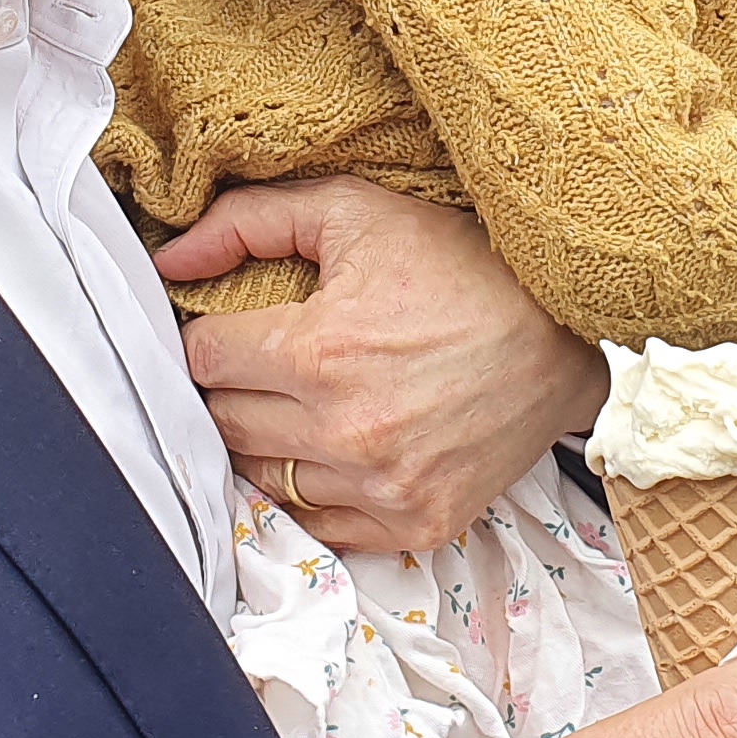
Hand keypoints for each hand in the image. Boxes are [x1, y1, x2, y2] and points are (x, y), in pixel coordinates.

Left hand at [159, 178, 604, 552]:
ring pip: (263, 480)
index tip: (230, 323)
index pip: (203, 358)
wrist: (567, 334)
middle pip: (224, 422)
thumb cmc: (461, 266)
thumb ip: (248, 223)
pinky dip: (314, 489)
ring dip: (265, 441)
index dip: (207, 333)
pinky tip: (334, 447)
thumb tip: (168, 258)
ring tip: (297, 402)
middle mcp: (346, 433)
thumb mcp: (356, 212)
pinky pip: (321, 524)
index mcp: (320, 354)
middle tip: (261, 359)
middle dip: (232, 386)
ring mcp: (382, 488)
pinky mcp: (415, 525)